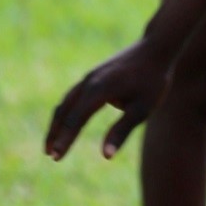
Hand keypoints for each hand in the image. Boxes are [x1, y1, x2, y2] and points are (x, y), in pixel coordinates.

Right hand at [45, 38, 173, 162]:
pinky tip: (67, 123)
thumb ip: (121, 131)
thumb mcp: (142, 109)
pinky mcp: (93, 76)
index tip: (56, 157)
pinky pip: (73, 96)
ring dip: (57, 123)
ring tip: (52, 143)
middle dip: (55, 133)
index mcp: (99, 90)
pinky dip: (65, 112)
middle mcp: (89, 82)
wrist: (155, 48)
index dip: (65, 139)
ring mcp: (89, 77)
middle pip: (64, 110)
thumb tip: (105, 156)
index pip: (76, 119)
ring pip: (66, 102)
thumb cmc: (153, 81)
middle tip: (49, 155)